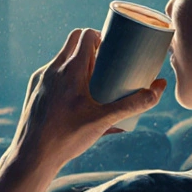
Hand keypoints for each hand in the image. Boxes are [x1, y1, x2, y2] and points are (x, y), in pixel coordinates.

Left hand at [11, 28, 165, 170]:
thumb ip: (133, 104)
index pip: (86, 35)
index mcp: (70, 69)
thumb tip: (159, 89)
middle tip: (105, 62)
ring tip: (92, 77)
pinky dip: (64, 76)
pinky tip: (73, 94)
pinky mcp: (34, 89)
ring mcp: (41, 78)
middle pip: (73, 41)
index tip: (112, 47)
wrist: (32, 155)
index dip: (101, 36)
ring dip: (77, 60)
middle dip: (90, 46)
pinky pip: (52, 74)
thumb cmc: (67, 137)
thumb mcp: (104, 120)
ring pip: (61, 58)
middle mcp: (53, 68)